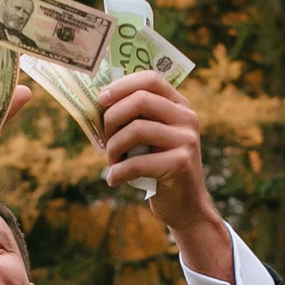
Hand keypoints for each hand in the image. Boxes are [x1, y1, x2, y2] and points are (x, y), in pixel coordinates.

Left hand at [96, 73, 229, 273]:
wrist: (185, 205)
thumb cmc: (158, 168)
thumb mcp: (150, 138)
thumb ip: (135, 119)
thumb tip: (97, 104)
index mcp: (179, 105)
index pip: (150, 79)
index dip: (122, 85)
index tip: (101, 99)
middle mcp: (187, 118)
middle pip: (140, 100)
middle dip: (112, 117)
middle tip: (104, 137)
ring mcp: (187, 140)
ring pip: (136, 130)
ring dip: (113, 148)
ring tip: (111, 162)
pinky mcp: (181, 163)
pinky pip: (137, 162)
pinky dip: (118, 172)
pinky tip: (113, 180)